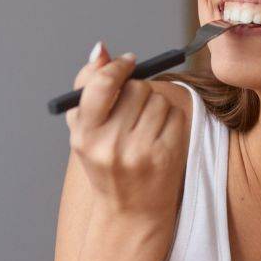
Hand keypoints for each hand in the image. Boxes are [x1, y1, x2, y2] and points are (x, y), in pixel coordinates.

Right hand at [65, 42, 188, 227]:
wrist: (132, 211)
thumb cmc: (106, 163)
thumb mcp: (85, 130)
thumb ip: (88, 86)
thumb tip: (101, 49)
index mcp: (85, 136)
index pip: (102, 85)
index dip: (118, 67)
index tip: (128, 62)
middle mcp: (111, 145)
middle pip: (136, 88)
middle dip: (138, 90)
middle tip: (134, 107)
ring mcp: (141, 152)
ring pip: (158, 99)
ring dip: (155, 105)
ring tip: (145, 127)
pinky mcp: (167, 156)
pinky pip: (175, 115)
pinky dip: (170, 119)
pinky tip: (160, 136)